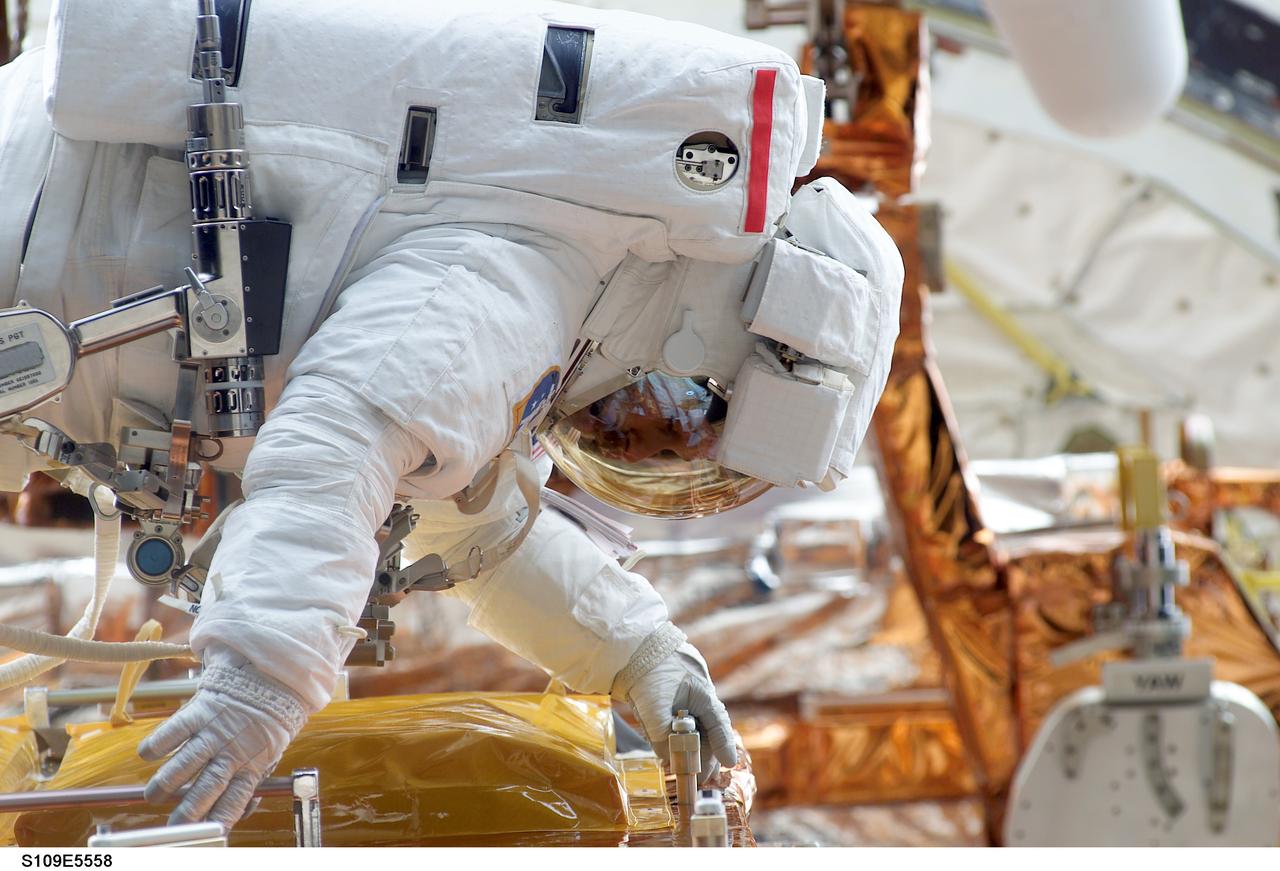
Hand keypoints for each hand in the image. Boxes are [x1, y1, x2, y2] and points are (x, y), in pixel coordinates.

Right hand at [138, 651, 308, 826]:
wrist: (269, 679)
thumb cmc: (266, 723)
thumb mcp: (268, 755)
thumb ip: (251, 781)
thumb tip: (241, 810)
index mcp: (252, 765)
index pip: (234, 800)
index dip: (217, 818)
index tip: (204, 831)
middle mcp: (232, 751)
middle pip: (206, 788)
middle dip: (187, 811)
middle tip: (173, 826)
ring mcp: (215, 731)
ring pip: (185, 764)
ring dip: (165, 783)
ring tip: (153, 796)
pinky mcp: (201, 711)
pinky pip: (174, 730)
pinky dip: (158, 744)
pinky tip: (148, 755)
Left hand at [612, 624, 735, 781]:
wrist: (625, 647)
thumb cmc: (645, 672)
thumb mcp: (653, 707)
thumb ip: (662, 736)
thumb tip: (668, 759)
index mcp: (700, 691)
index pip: (717, 722)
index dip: (724, 744)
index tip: (729, 762)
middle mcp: (696, 691)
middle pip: (706, 728)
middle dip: (705, 752)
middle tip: (702, 776)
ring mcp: (682, 691)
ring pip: (691, 725)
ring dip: (689, 745)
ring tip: (685, 767)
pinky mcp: (667, 693)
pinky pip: (676, 719)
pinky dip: (674, 735)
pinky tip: (668, 749)